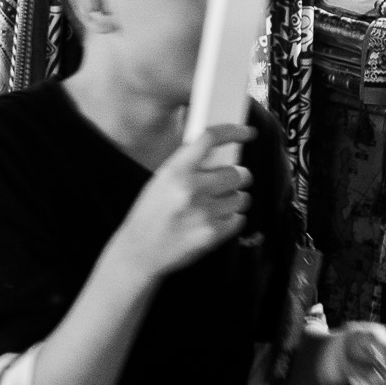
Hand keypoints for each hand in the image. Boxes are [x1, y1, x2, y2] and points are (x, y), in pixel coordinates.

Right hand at [114, 124, 253, 280]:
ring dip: (233, 200)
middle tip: (225, 184)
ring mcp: (203, 212)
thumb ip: (188, 166)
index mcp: (175, 170)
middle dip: (235, 178)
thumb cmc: (150, 215)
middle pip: (236, 172)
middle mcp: (190, 188)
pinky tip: (212, 222)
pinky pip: (239, 218)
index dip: (233, 132)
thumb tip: (221, 154)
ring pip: (241, 197)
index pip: (209, 138)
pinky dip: (230, 219)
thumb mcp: (161, 181)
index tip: (247, 133)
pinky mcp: (212, 234)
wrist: (138, 253)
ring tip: (214, 207)